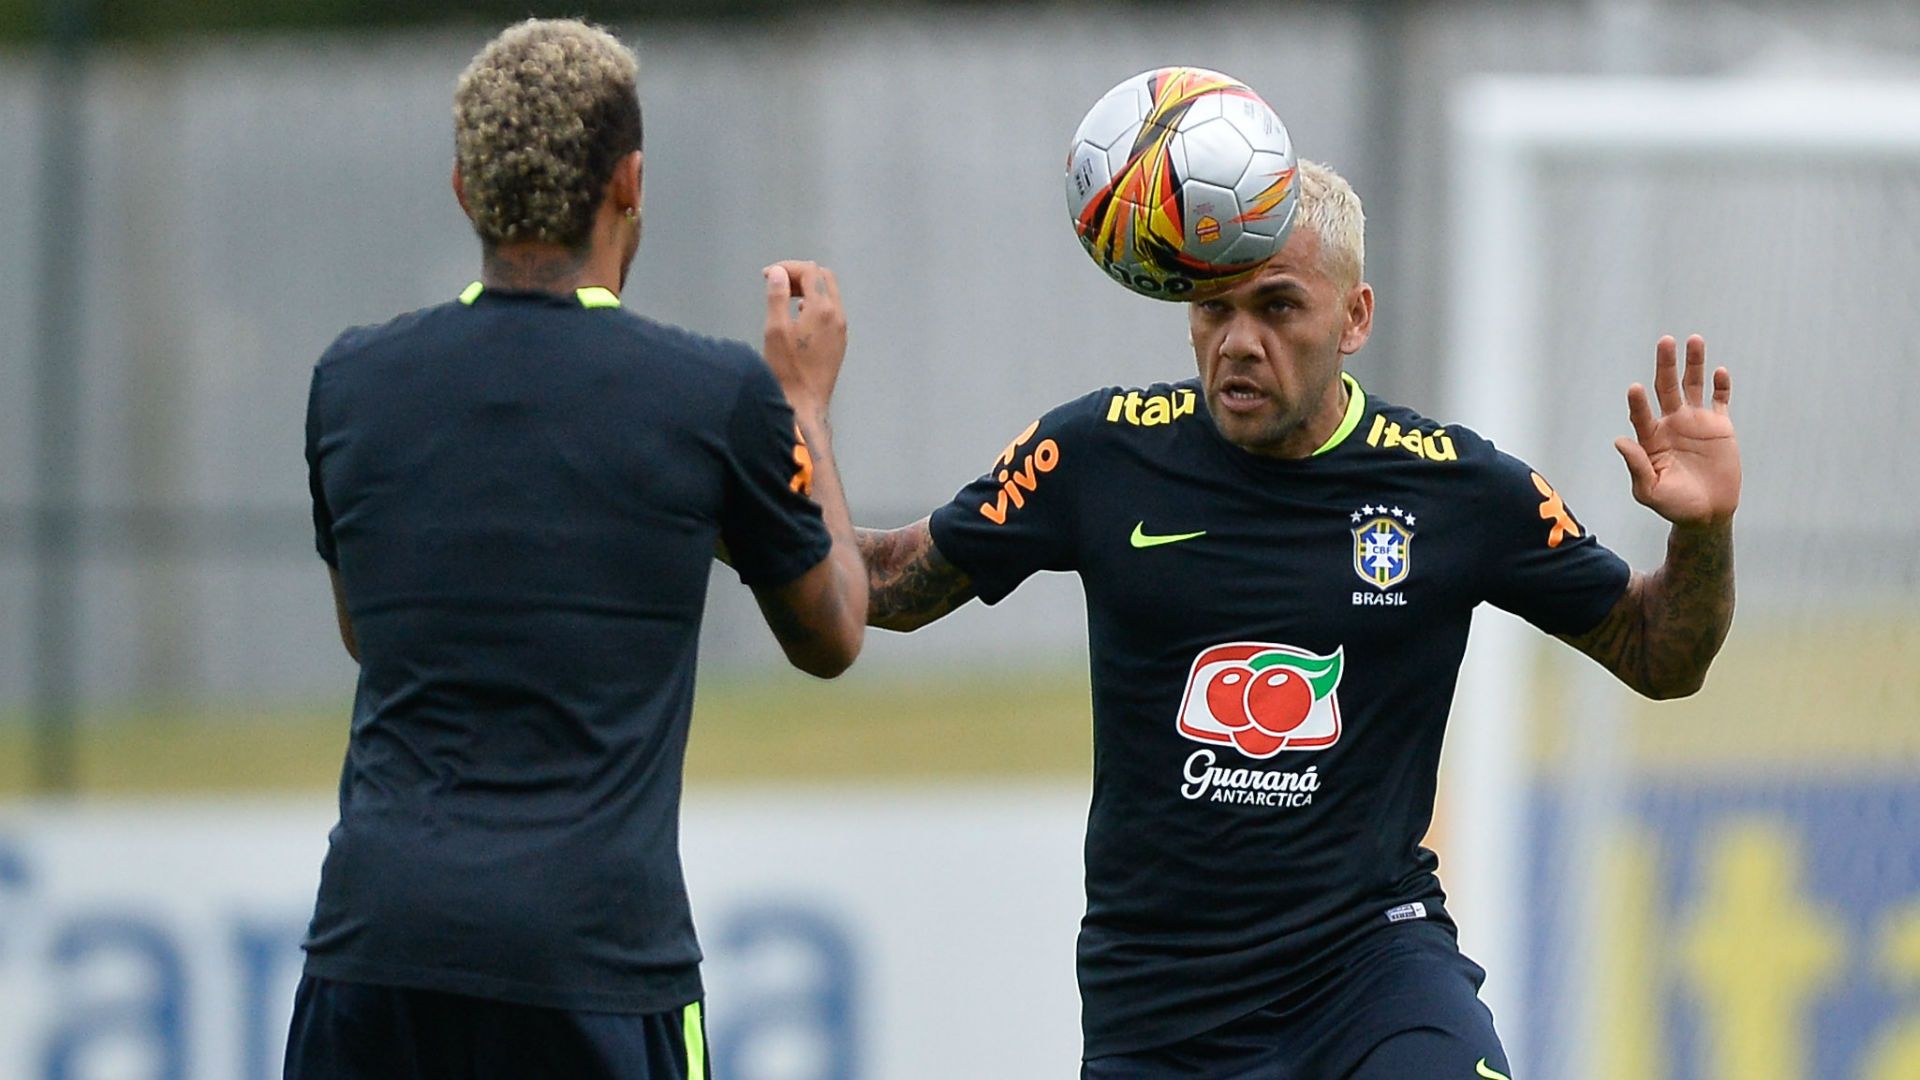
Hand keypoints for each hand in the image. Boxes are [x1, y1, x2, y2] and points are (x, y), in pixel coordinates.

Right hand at [762, 260, 846, 413]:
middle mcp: (837, 315)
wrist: (805, 404)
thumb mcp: (775, 329)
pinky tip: (798, 314)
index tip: (767, 276)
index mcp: (822, 309)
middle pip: (823, 278)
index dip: (787, 267)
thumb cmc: (787, 369)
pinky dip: (815, 303)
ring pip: (829, 294)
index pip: (810, 271)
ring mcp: (841, 329)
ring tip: (784, 296)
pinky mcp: (839, 342)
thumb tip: (778, 273)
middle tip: (777, 282)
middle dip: (800, 274)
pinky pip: (831, 311)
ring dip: (808, 288)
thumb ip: (777, 296)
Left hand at [1615, 334, 1739, 527]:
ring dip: (1694, 364)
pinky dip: (1721, 386)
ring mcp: (1695, 422)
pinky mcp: (1719, 426)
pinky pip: (1720, 400)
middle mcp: (1670, 424)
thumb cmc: (1673, 505)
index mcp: (1650, 438)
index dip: (1638, 402)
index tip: (1635, 389)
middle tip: (1665, 341)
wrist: (1707, 513)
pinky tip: (1719, 372)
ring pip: (1693, 386)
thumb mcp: (1650, 490)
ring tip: (1693, 340)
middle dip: (1665, 365)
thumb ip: (1637, 465)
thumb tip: (1620, 441)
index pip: (1641, 414)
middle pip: (1666, 388)